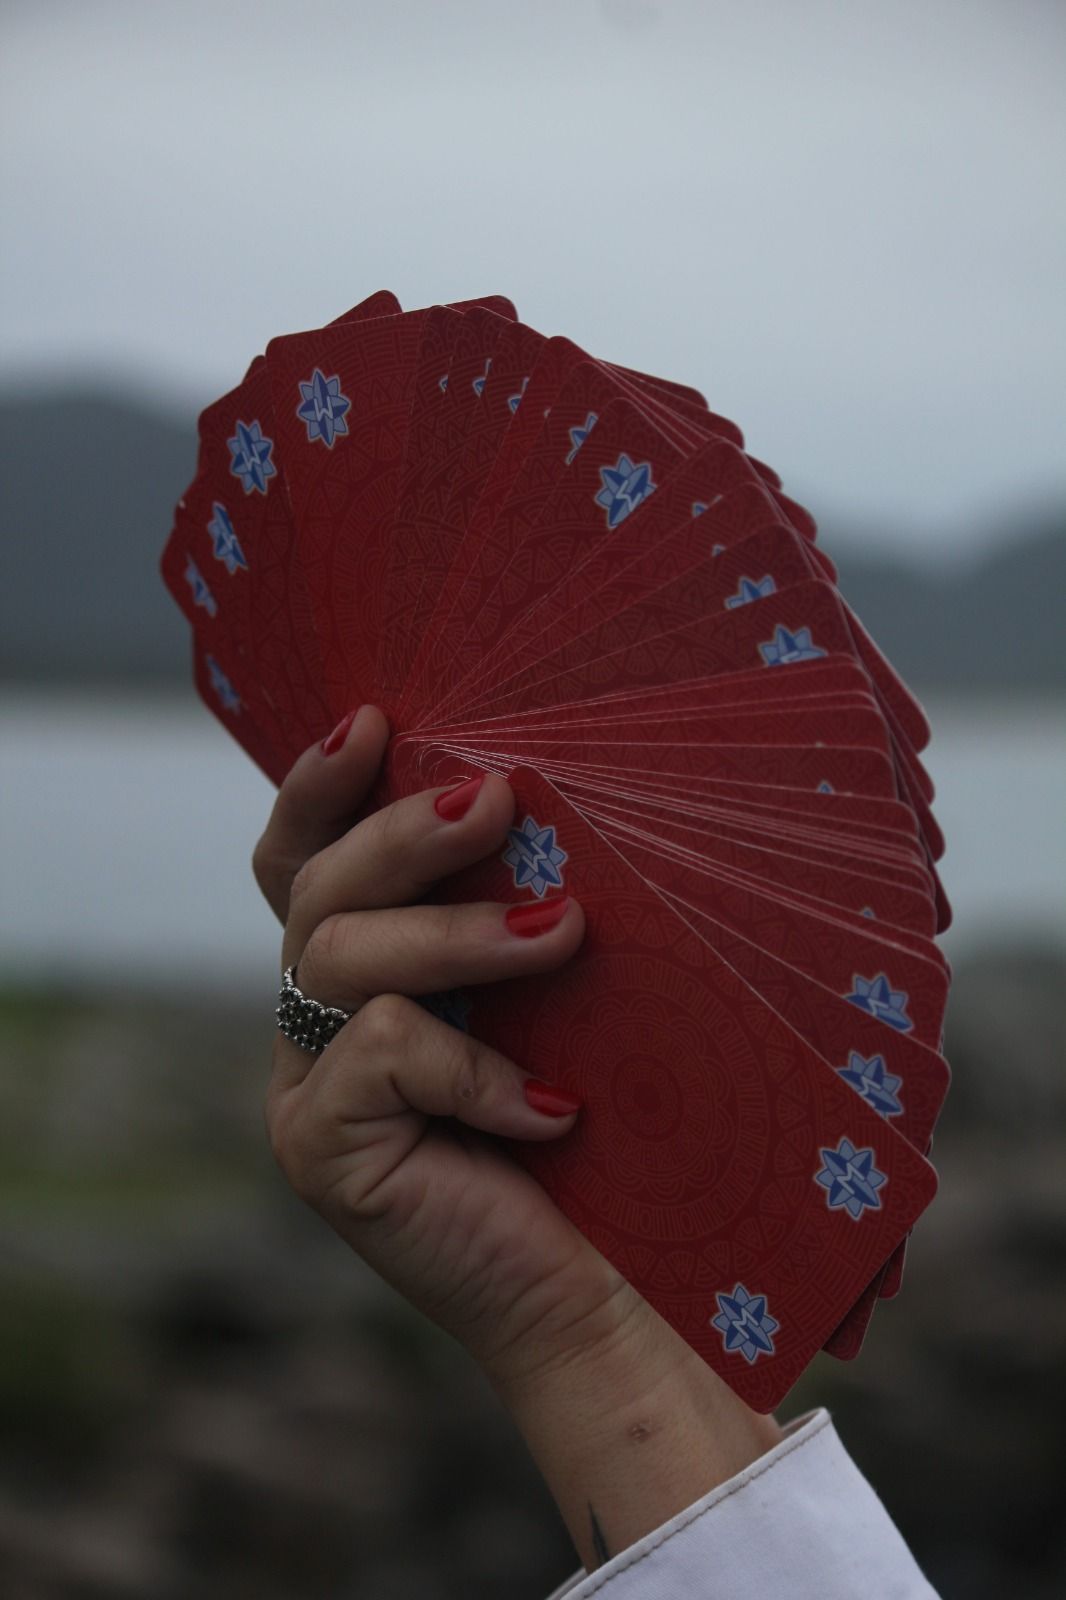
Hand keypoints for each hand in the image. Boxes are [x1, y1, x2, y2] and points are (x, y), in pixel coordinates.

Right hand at [252, 706, 650, 1389]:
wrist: (616, 1289)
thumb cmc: (604, 1130)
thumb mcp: (557, 997)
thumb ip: (520, 910)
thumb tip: (541, 797)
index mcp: (363, 971)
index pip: (305, 857)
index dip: (320, 785)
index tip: (374, 718)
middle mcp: (316, 1022)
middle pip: (318, 891)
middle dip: (403, 835)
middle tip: (499, 801)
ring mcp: (308, 1086)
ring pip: (342, 957)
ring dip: (459, 936)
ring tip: (565, 933)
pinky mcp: (320, 1150)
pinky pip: (383, 1055)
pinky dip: (476, 1067)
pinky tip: (554, 1109)